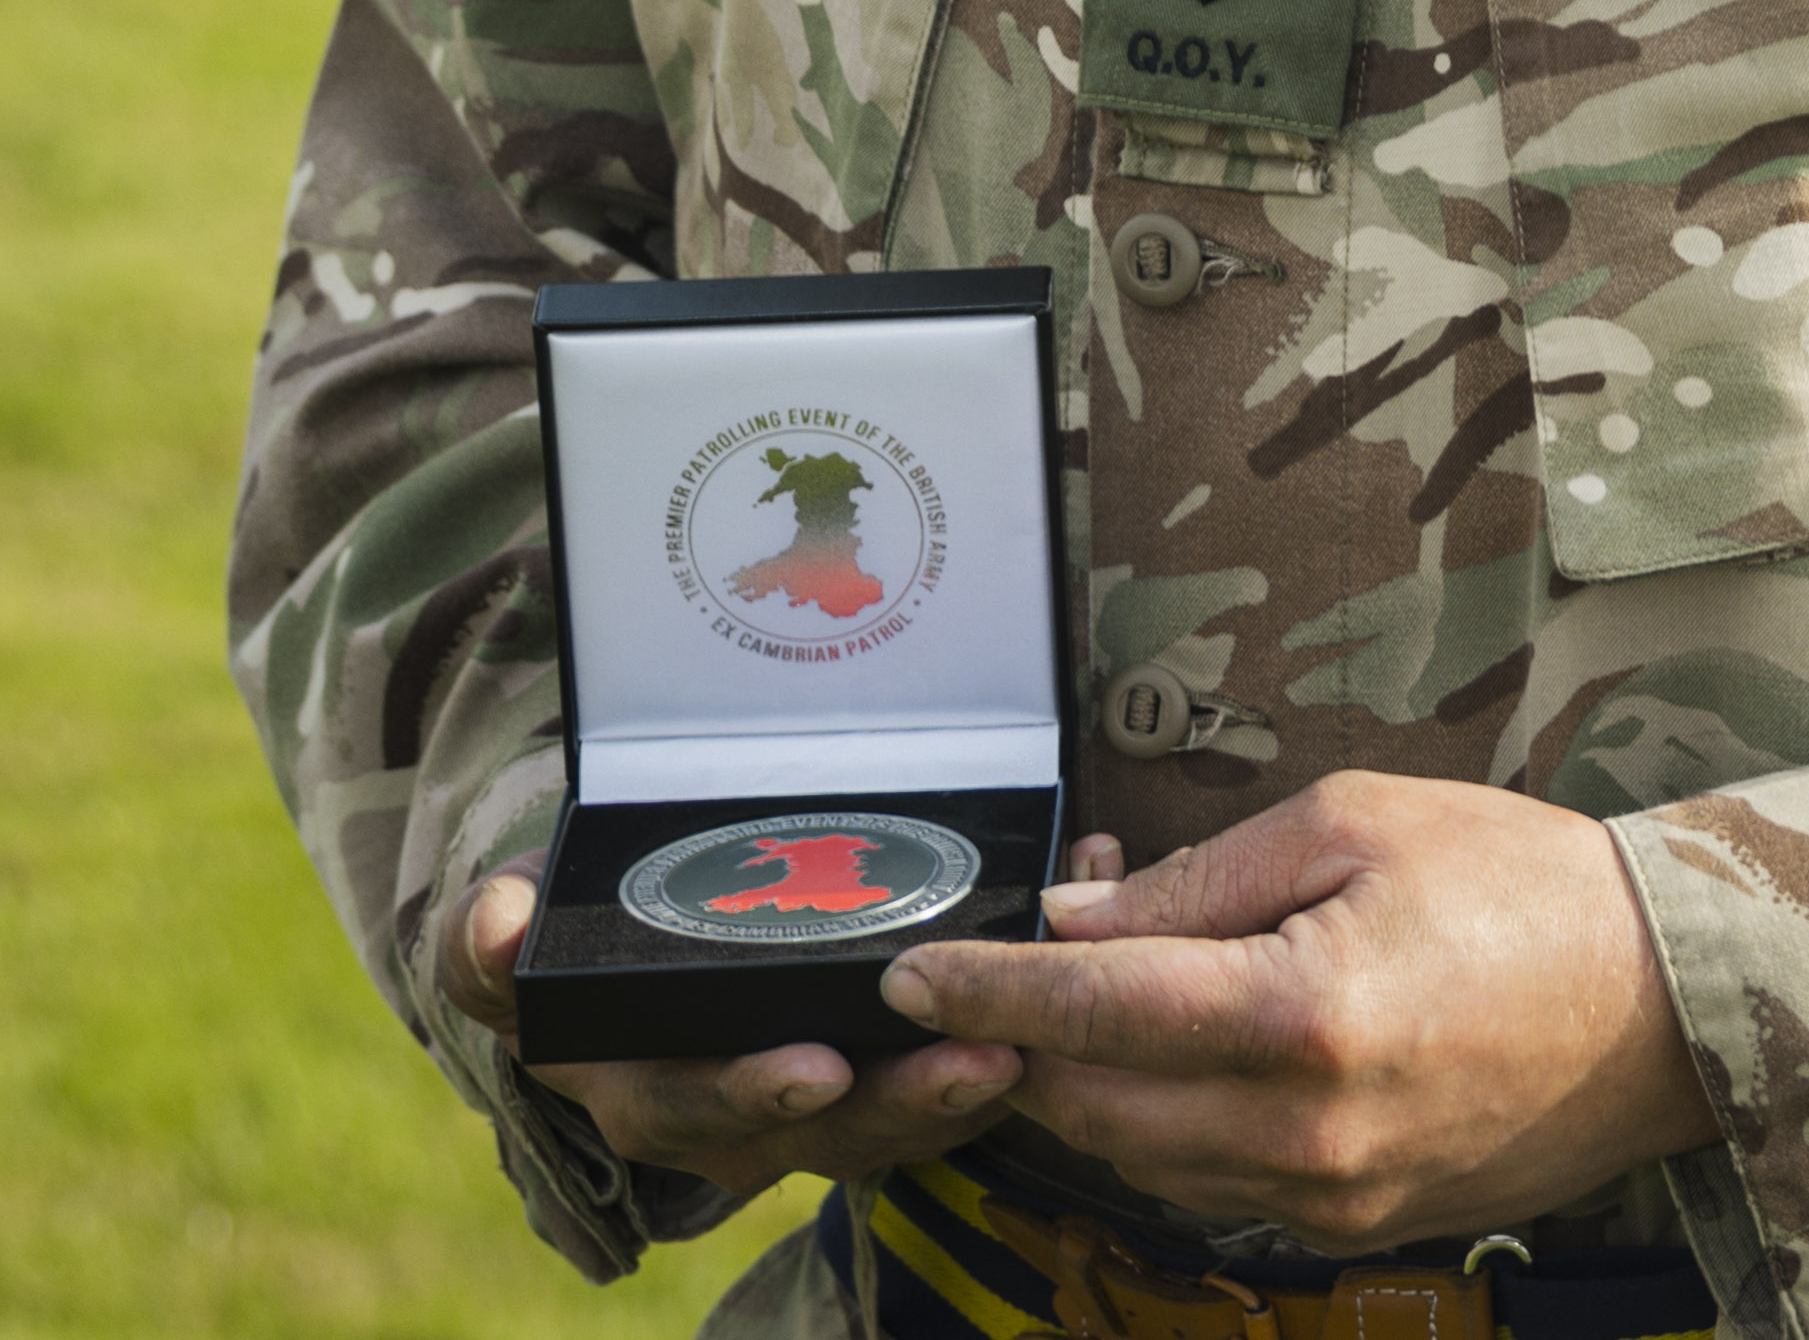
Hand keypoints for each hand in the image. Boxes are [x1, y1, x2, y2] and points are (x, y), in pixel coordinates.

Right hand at [440, 851, 1073, 1193]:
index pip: (705, 1110)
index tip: (818, 1068)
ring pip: (910, 1110)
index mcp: (652, 1088)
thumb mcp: (505, 938)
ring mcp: (824, 1097)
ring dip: (979, 1077)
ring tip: (1045, 1030)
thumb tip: (493, 929)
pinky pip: (954, 1054)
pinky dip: (1018, 1003)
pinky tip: (1075, 925)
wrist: (617, 943)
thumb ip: (490, 941)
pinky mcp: (889, 1058)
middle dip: (910, 1099)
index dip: (758, 1095)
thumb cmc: (566, 936)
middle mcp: (742, 1113)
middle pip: (837, 1127)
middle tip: (982, 1059)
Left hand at [883, 775, 1718, 1250]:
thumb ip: (1203, 881)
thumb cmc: (1521, 883)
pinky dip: (1165, 1117)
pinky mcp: (1353, 1228)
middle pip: (1092, 1104)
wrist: (1661, 1003)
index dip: (988, 987)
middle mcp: (1302, 1134)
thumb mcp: (1356, 823)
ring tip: (1107, 978)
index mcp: (1302, 1016)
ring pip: (1139, 1156)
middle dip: (1025, 1033)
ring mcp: (1328, 1199)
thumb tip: (1079, 921)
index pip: (1093, 1010)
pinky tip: (1180, 1041)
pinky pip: (1209, 1182)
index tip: (912, 968)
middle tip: (1023, 945)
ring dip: (1091, 1079)